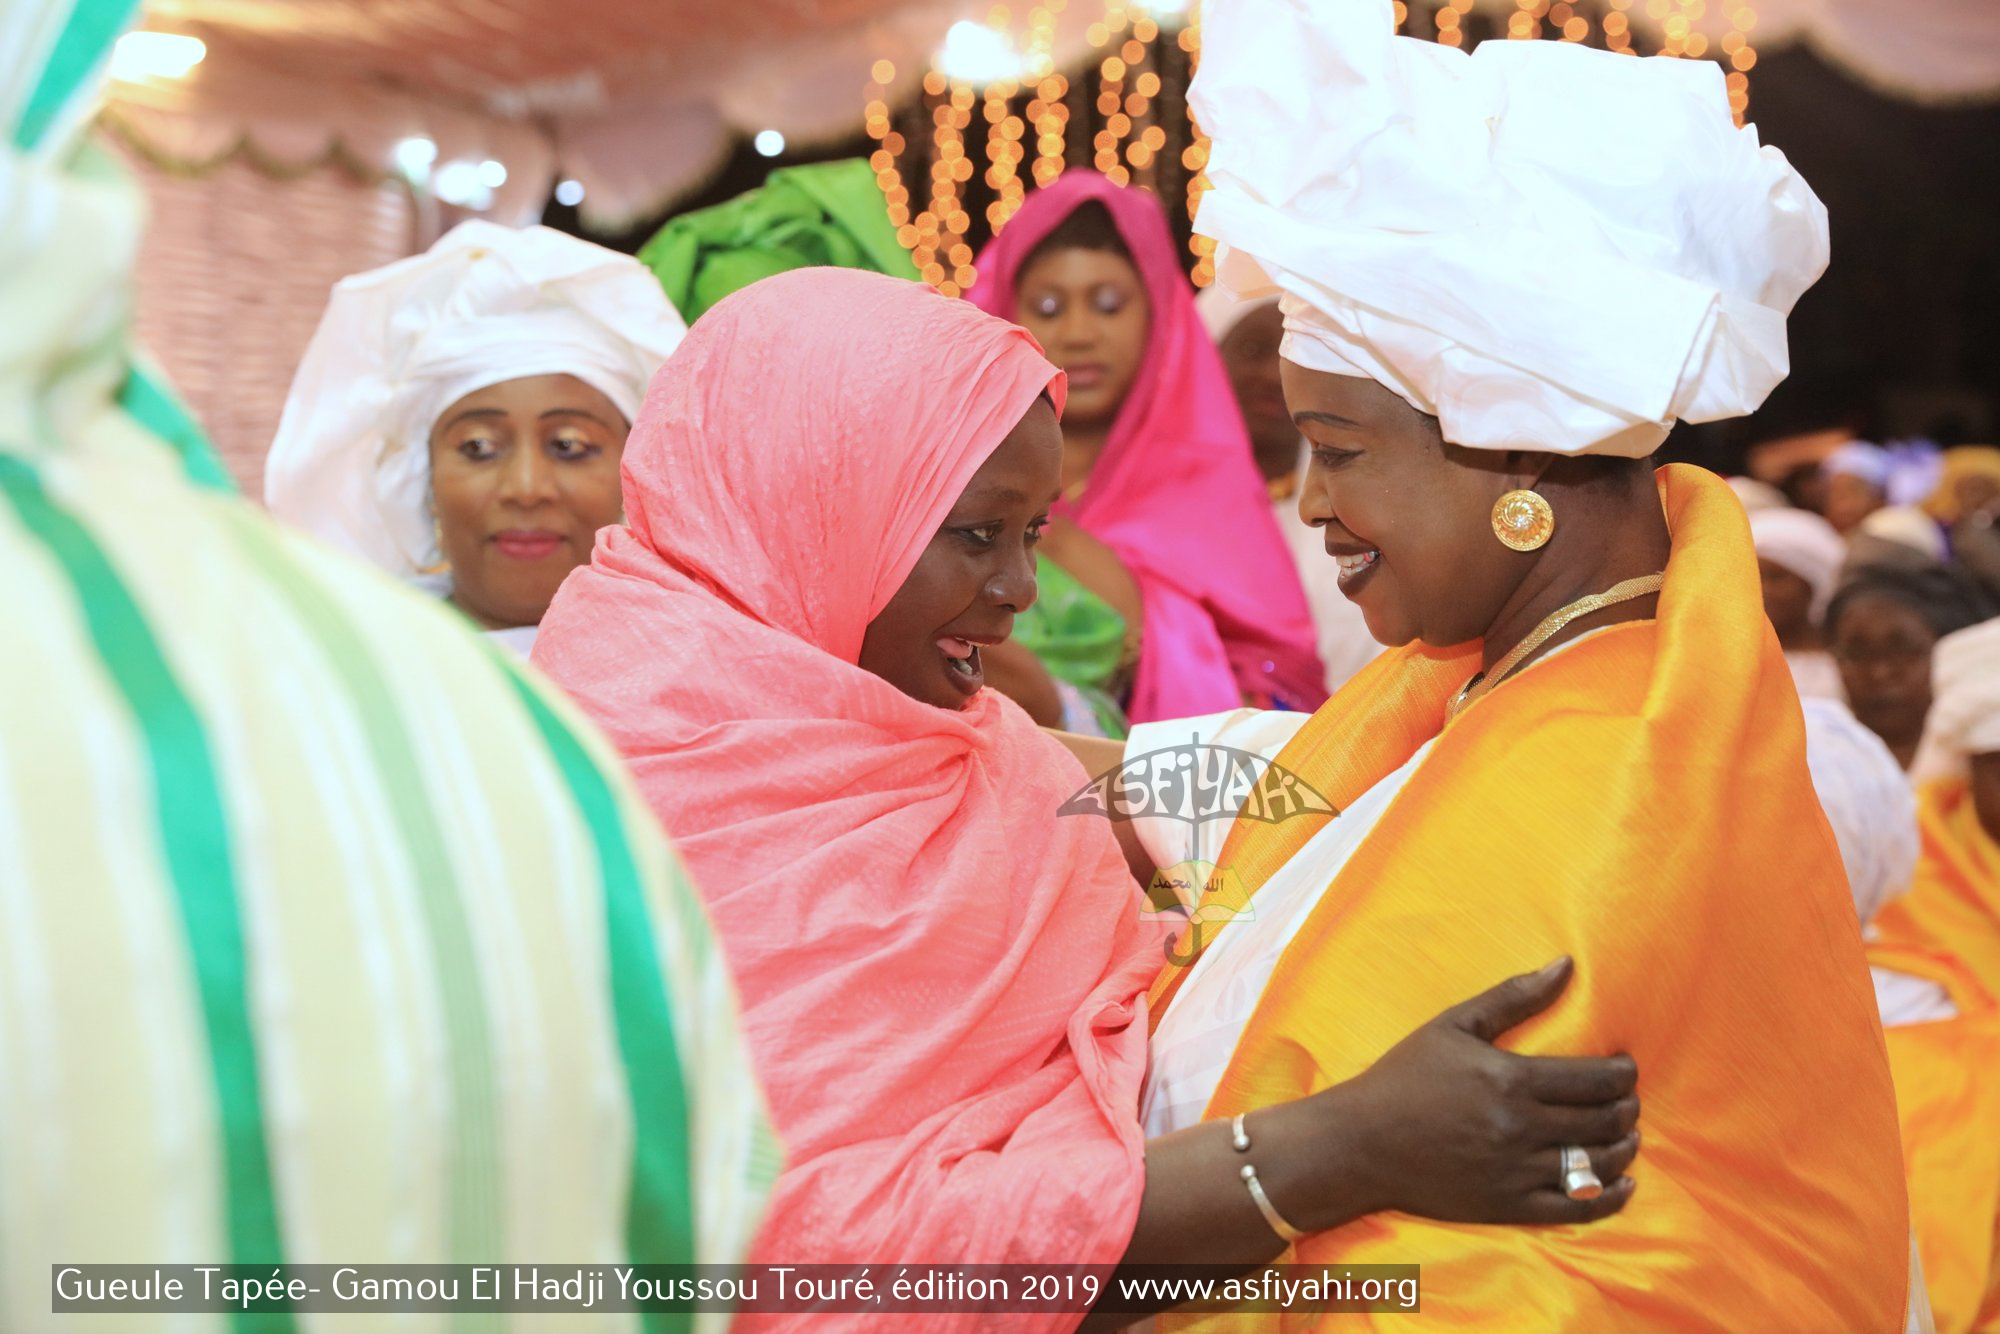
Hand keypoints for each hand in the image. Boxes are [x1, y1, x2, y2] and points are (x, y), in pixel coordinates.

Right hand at [1302, 957, 1639, 1227]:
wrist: (1361, 1143)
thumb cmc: (1405, 1076)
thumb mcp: (1454, 1024)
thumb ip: (1514, 995)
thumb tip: (1566, 964)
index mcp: (1510, 1079)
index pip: (1597, 1080)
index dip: (1623, 1073)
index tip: (1624, 1068)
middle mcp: (1520, 1127)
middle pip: (1604, 1120)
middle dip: (1626, 1107)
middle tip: (1625, 1098)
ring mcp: (1516, 1171)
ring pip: (1597, 1163)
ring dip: (1623, 1146)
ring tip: (1624, 1133)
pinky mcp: (1509, 1206)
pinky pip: (1579, 1208)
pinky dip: (1610, 1196)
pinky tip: (1623, 1181)